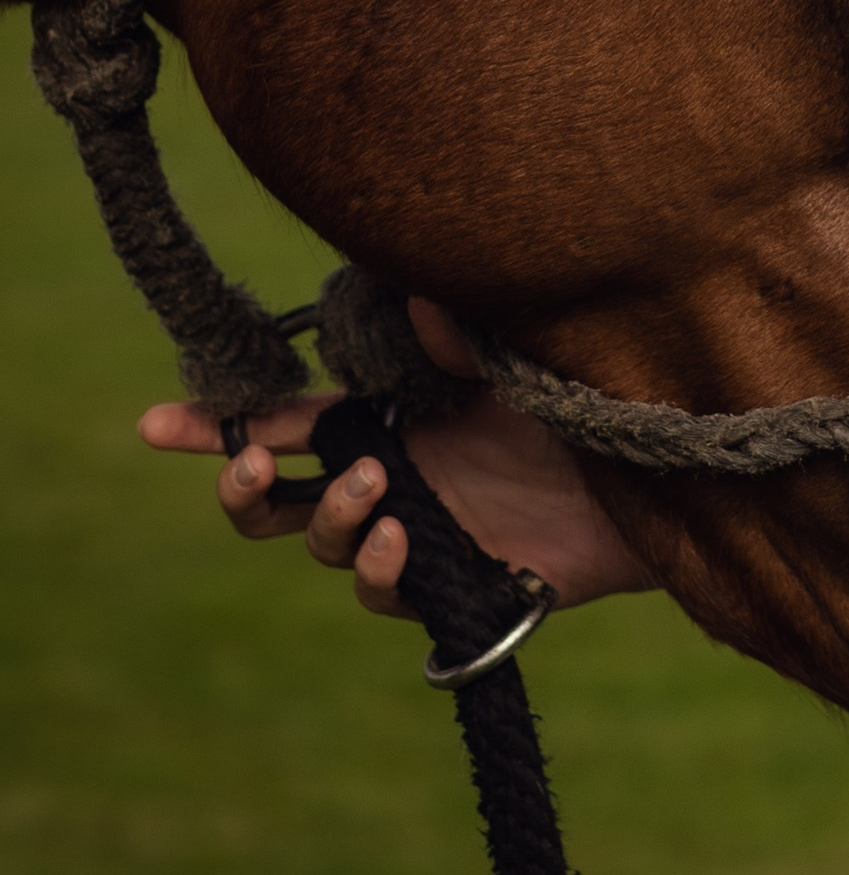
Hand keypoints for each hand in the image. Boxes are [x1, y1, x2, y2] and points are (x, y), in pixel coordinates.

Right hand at [139, 330, 654, 618]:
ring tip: (375, 483)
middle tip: (254, 465)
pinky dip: (381, 565)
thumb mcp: (514, 347)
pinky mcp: (459, 582)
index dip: (219, 425)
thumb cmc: (588, 395)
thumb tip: (408, 283)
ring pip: (327, 547)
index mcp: (393, 415)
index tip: (156, 424)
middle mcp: (396, 477)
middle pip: (276, 503)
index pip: (288, 420)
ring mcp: (423, 533)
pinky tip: (405, 534)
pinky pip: (387, 591)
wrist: (666, 468)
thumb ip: (455, 323)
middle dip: (243, 487)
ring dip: (332, 517)